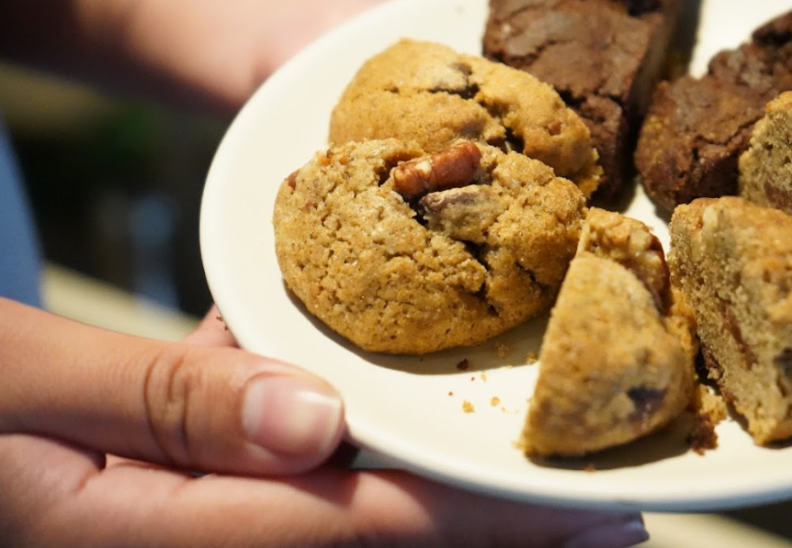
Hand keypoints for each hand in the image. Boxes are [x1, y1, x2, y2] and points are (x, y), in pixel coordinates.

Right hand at [0, 300, 647, 547]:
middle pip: (368, 538)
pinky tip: (376, 404)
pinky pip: (280, 482)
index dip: (481, 518)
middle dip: (490, 532)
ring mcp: (175, 527)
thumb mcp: (15, 378)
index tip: (588, 509)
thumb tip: (313, 422)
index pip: (354, 527)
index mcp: (137, 532)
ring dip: (436, 497)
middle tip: (613, 522)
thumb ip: (163, 400)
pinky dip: (337, 447)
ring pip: (336, 513)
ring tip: (554, 490)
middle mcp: (174, 543)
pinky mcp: (174, 499)